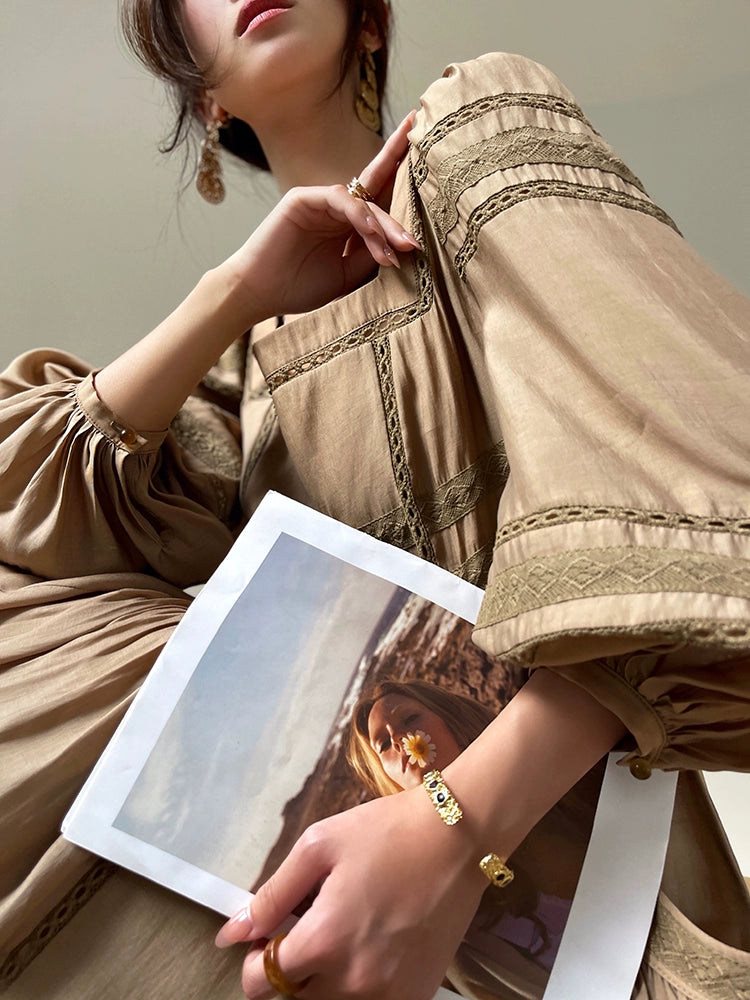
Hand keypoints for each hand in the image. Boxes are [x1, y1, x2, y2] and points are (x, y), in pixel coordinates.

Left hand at [216, 787, 486, 999]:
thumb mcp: (319, 847)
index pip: (261, 983)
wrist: (457, 838)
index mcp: (322, 942)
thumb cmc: (386, 833)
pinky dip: (361, 986)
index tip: (266, 937)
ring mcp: (389, 994)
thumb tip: (231, 933)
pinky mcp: (417, 993)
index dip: (253, 961)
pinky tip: (371, 946)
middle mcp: (353, 981)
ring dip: (323, 982)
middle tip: (303, 933)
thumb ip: (272, 895)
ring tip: (339, 936)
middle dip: (288, 973)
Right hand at [224, 112, 420, 323]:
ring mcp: (320, 200)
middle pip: (376, 191)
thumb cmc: (300, 287)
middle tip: (419, 229)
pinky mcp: (303, 198)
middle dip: (401, 203)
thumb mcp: (349, 275)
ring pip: (364, 202)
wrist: (261, 294)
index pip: (380, 195)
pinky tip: (374, 235)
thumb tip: (407, 243)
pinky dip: (361, 217)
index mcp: (347, 223)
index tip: (426, 151)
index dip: (401, 171)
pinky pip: (342, 200)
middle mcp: (336, 207)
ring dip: (384, 226)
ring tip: (400, 248)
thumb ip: (374, 254)